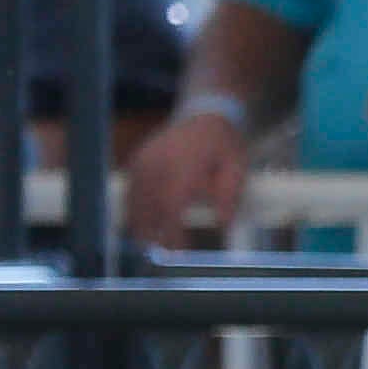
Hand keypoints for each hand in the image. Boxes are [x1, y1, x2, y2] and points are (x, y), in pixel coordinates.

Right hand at [124, 106, 249, 245]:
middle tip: (160, 253)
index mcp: (184, 166)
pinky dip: (134, 207)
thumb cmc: (224, 145)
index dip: (172, 232)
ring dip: (139, 222)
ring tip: (148, 243)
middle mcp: (159, 163)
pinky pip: (131, 188)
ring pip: (134, 199)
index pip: (172, 206)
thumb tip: (223, 226)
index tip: (178, 252)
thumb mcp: (237, 168)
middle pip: (148, 206)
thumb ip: (229, 197)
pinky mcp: (138, 159)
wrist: (205, 114)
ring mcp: (144, 160)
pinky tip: (141, 223)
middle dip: (152, 232)